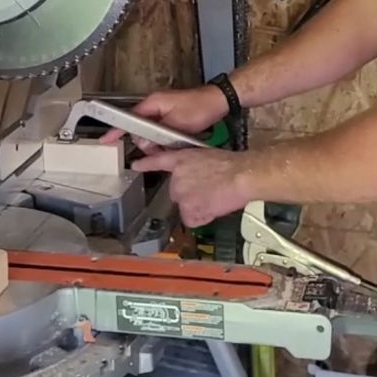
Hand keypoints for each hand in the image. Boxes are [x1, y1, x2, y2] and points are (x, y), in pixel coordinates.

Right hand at [100, 85, 228, 152]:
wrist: (218, 101)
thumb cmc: (201, 107)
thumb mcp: (177, 123)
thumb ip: (157, 134)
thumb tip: (143, 143)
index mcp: (152, 103)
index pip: (128, 118)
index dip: (116, 130)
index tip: (106, 139)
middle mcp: (154, 106)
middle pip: (139, 129)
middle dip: (146, 142)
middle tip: (159, 148)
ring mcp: (162, 111)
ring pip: (150, 132)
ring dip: (157, 142)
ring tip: (172, 144)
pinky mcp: (170, 116)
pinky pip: (160, 131)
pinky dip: (164, 139)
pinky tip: (174, 143)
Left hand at [132, 147, 254, 227]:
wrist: (241, 176)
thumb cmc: (232, 165)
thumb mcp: (208, 156)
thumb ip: (195, 166)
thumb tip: (197, 176)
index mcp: (181, 160)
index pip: (158, 161)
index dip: (145, 164)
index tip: (136, 165)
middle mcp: (176, 177)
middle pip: (176, 191)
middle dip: (190, 193)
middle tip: (209, 190)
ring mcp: (180, 194)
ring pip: (185, 206)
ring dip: (197, 205)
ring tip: (214, 198)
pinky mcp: (188, 209)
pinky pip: (191, 219)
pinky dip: (201, 217)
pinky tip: (213, 208)